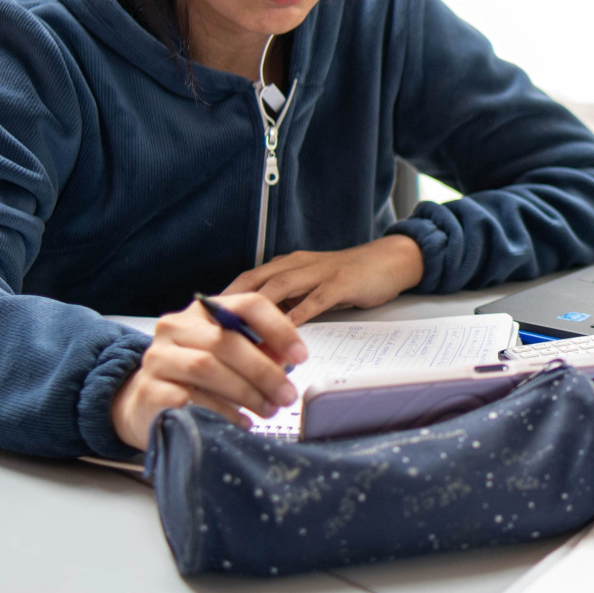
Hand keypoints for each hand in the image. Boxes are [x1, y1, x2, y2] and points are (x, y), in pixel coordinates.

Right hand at [111, 293, 308, 448]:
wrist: (145, 401)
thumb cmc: (195, 376)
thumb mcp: (229, 357)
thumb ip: (258, 351)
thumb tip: (288, 360)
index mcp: (203, 311)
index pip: (247, 304)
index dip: (278, 328)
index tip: (300, 356)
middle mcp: (176, 327)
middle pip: (226, 340)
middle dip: (263, 371)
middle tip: (287, 396)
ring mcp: (158, 357)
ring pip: (206, 367)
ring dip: (245, 392)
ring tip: (268, 410)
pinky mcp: (149, 389)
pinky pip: (189, 398)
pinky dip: (221, 411)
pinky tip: (241, 421)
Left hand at [225, 235, 425, 325]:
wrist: (389, 261)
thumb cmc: (349, 277)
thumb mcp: (313, 286)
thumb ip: (289, 301)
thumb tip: (261, 328)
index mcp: (289, 264)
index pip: (249, 278)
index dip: (225, 296)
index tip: (204, 317)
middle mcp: (298, 264)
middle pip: (256, 280)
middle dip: (231, 303)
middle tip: (211, 327)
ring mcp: (320, 272)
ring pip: (280, 288)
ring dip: (258, 310)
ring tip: (241, 331)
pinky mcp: (341, 282)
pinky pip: (314, 299)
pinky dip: (297, 314)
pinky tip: (284, 329)